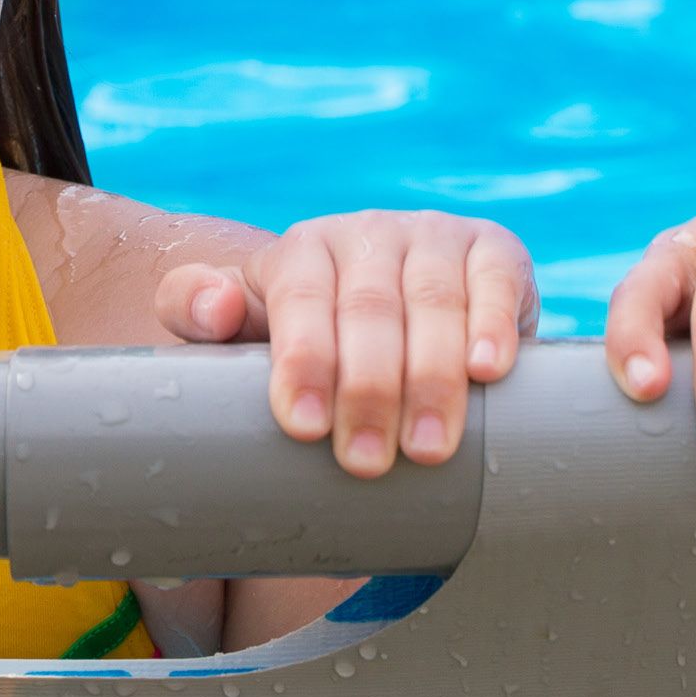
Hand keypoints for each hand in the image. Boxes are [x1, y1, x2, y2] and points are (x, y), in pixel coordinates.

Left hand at [160, 213, 535, 475]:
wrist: (395, 309)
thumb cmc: (309, 336)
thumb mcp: (245, 324)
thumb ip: (198, 310)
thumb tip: (214, 307)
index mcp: (305, 250)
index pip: (300, 296)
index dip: (303, 360)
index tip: (302, 428)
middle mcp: (370, 233)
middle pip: (370, 307)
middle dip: (368, 389)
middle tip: (365, 463)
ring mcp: (436, 236)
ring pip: (434, 301)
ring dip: (432, 376)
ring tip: (426, 449)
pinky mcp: (494, 250)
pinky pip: (497, 280)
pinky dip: (494, 323)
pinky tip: (488, 370)